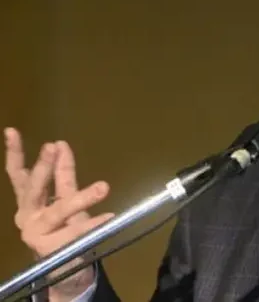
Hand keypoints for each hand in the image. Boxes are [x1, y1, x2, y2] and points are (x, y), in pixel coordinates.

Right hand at [4, 127, 114, 300]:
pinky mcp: (50, 248)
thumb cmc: (62, 226)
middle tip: (53, 147)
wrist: (64, 266)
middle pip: (34, 189)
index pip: (17, 173)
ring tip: (103, 186)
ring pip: (59, 211)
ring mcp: (36, 233)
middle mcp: (26, 215)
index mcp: (27, 200)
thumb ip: (61, 173)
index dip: (14, 152)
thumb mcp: (61, 196)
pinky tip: (109, 216)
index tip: (12, 131)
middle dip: (43, 168)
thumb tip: (61, 144)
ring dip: (81, 198)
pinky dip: (94, 224)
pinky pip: (77, 232)